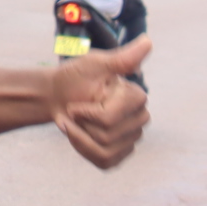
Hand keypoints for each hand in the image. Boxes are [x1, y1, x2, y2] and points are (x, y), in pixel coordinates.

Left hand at [50, 38, 150, 168]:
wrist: (59, 97)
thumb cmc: (75, 78)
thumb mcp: (94, 64)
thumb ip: (121, 59)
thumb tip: (148, 42)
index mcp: (136, 99)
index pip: (108, 119)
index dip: (84, 112)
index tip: (77, 99)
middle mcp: (139, 121)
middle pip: (105, 136)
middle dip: (82, 124)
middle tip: (75, 110)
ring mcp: (131, 140)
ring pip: (103, 150)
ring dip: (79, 137)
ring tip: (74, 123)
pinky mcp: (120, 156)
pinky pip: (103, 162)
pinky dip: (84, 150)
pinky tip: (79, 137)